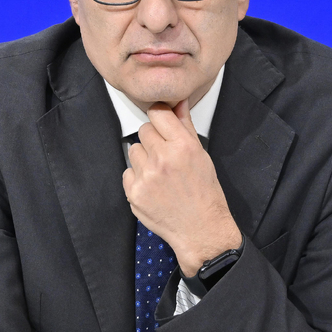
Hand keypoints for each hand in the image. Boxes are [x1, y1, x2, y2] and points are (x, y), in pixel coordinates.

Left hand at [122, 99, 241, 276]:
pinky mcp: (134, 192)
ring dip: (144, 158)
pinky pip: (127, 172)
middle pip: (144, 130)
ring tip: (160, 173)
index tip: (162, 123)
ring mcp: (146, 176)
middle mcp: (162, 158)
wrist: (200, 229)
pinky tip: (153, 187)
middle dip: (154, 140)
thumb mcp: (201, 154)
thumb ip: (185, 126)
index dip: (160, 116)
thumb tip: (179, 102)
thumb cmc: (204, 193)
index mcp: (182, 146)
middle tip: (166, 155)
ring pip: (134, 150)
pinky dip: (137, 178)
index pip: (158, 112)